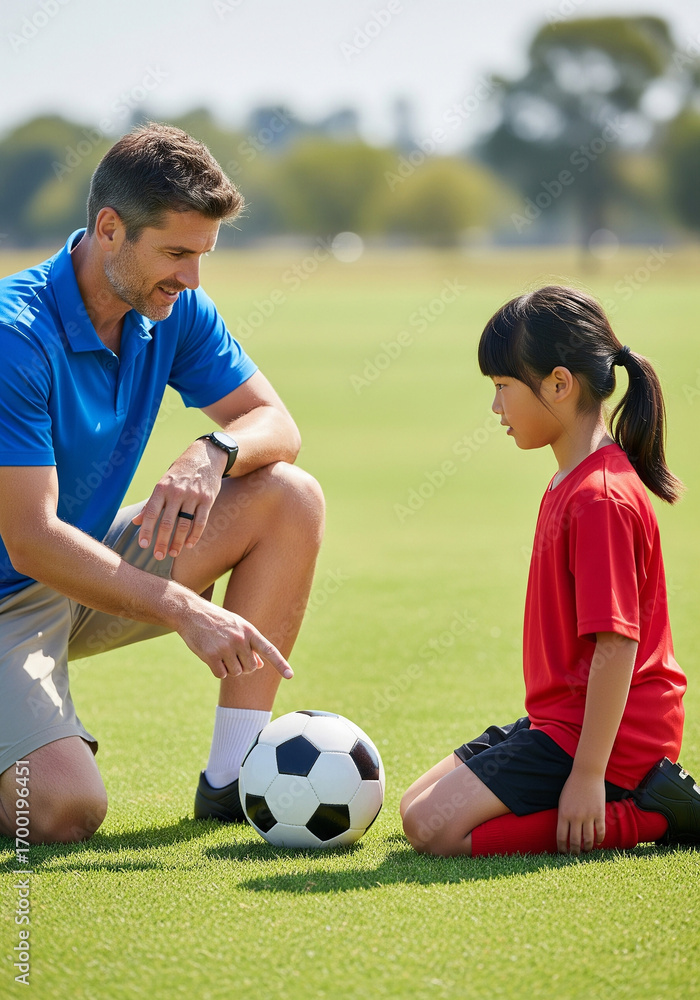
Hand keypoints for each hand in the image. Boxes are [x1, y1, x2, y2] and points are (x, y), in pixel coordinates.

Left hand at [132, 440, 226, 559]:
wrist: (206, 456)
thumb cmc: (180, 472)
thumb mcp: (163, 483)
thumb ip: (151, 503)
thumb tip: (136, 522)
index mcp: (162, 488)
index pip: (151, 513)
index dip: (146, 530)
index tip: (143, 545)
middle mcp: (176, 492)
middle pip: (167, 523)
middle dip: (162, 542)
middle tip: (158, 556)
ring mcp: (193, 496)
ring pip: (184, 525)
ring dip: (178, 542)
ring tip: (173, 554)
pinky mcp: (208, 499)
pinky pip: (200, 521)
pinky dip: (194, 535)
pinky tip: (189, 545)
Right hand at [179, 598, 292, 680]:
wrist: (191, 612)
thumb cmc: (216, 620)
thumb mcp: (237, 627)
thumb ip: (250, 644)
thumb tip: (260, 665)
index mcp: (249, 630)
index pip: (269, 650)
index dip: (280, 664)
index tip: (290, 675)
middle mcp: (240, 639)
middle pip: (250, 668)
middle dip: (243, 666)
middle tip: (231, 654)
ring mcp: (225, 647)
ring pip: (236, 673)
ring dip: (229, 668)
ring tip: (220, 651)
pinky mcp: (211, 655)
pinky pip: (221, 674)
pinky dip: (218, 670)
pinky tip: (211, 656)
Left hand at [556, 771, 605, 854]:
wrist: (586, 774)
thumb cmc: (572, 787)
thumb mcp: (562, 801)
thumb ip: (563, 816)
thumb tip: (564, 832)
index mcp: (563, 814)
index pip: (561, 837)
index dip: (562, 848)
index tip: (563, 853)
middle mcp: (575, 817)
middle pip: (575, 841)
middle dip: (575, 851)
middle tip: (575, 855)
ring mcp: (588, 816)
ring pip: (588, 839)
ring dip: (587, 847)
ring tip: (586, 850)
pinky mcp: (599, 813)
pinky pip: (600, 831)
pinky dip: (600, 839)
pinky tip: (598, 842)